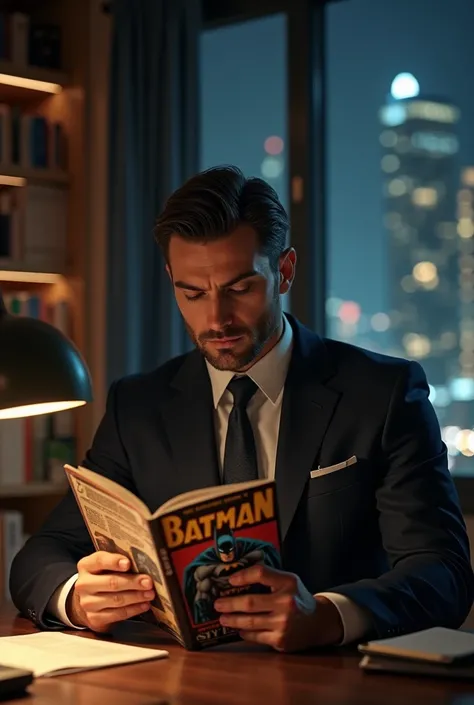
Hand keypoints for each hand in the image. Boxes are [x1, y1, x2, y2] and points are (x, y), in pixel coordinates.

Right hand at [67, 551, 154, 632]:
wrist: (89, 600)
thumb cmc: (103, 577)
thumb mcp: (105, 565)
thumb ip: (118, 562)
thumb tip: (142, 562)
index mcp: (86, 566)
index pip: (100, 561)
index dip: (114, 561)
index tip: (128, 563)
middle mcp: (84, 584)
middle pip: (111, 582)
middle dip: (133, 582)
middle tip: (148, 582)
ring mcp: (87, 603)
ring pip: (116, 600)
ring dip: (136, 597)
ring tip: (150, 594)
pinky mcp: (94, 618)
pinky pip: (117, 614)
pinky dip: (133, 609)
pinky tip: (144, 605)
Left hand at [214, 565, 342, 651]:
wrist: (318, 622)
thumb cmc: (297, 598)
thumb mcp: (289, 581)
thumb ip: (269, 577)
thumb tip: (238, 576)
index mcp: (288, 583)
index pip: (261, 573)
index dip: (243, 575)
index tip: (230, 579)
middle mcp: (286, 602)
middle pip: (250, 602)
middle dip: (230, 603)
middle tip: (217, 604)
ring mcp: (283, 623)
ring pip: (250, 621)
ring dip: (232, 620)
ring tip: (223, 618)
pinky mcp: (281, 640)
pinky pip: (256, 636)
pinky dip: (245, 633)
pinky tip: (239, 629)